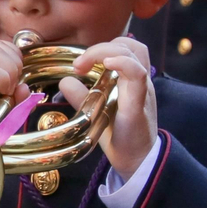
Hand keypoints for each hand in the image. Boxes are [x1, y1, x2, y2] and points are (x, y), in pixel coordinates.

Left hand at [56, 37, 155, 179]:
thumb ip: (82, 95)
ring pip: (136, 53)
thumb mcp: (96, 111)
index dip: (102, 47)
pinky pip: (137, 75)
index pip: (125, 49)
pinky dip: (122, 63)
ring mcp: (142, 90)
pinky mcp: (139, 104)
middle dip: (102, 46)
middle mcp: (140, 81)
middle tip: (80, 63)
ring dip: (107, 51)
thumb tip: (64, 81)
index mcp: (131, 81)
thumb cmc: (119, 136)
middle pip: (131, 45)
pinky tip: (108, 64)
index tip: (78, 63)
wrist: (135, 162)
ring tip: (85, 64)